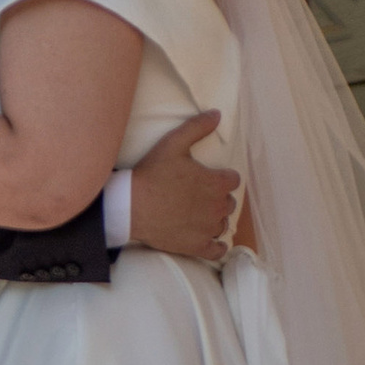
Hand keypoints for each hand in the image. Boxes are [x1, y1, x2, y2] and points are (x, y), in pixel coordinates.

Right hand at [126, 114, 242, 265]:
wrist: (131, 207)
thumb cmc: (152, 175)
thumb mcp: (173, 144)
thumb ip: (197, 128)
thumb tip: (217, 114)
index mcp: (216, 183)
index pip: (233, 180)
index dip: (221, 178)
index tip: (207, 179)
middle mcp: (218, 207)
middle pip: (229, 203)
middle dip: (218, 198)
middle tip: (198, 197)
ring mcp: (209, 229)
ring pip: (223, 224)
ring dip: (214, 220)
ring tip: (197, 216)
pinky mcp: (197, 246)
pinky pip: (218, 250)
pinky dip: (216, 246)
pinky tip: (208, 240)